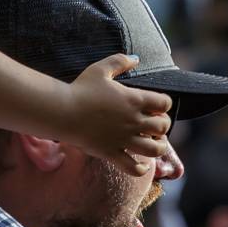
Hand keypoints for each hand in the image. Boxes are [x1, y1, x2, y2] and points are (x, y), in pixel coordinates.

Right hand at [63, 53, 171, 175]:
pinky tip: (141, 164)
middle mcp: (133, 121)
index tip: (156, 105)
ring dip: (159, 147)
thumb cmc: (81, 89)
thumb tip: (136, 58)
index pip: (165, 103)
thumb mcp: (100, 69)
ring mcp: (123, 139)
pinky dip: (141, 168)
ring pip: (154, 149)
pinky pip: (132, 167)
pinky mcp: (111, 153)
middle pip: (163, 127)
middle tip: (155, 124)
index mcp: (134, 100)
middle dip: (163, 125)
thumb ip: (120, 61)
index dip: (164, 104)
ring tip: (154, 143)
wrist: (62, 111)